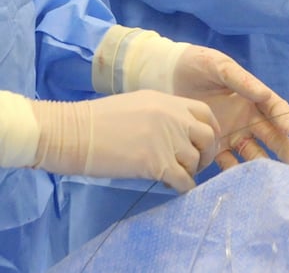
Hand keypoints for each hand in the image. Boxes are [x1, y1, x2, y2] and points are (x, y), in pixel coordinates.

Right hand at [31, 91, 218, 192]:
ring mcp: (167, 139)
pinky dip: (183, 187)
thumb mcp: (138, 104)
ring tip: (179, 176)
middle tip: (196, 164)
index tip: (206, 143)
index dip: (211, 130)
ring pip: (195, 160)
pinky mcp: (156, 162)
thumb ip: (161, 114)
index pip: (205, 114)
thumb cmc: (97, 120)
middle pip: (208, 137)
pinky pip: (182, 179)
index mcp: (169, 102)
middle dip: (206, 153)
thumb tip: (173, 131)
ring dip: (191, 171)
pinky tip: (175, 189)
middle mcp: (174, 118)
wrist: (74, 132)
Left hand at [172, 45, 288, 168]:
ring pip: (252, 152)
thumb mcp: (220, 67)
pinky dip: (232, 172)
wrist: (166, 75)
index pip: (275, 109)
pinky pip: (227, 162)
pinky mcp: (213, 146)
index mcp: (251, 97)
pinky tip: (237, 181)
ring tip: (269, 178)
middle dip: (283, 148)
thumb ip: (241, 81)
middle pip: (270, 134)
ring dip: (261, 164)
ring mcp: (231, 134)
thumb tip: (264, 94)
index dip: (284, 118)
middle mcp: (246, 118)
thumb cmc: (197, 65)